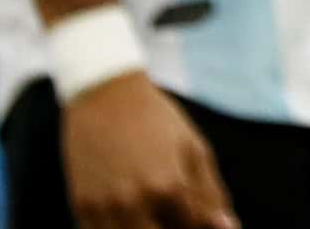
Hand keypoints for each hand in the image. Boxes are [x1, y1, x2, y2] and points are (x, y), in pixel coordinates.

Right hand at [61, 73, 236, 228]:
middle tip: (175, 212)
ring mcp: (104, 208)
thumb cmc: (157, 120)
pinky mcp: (81, 207)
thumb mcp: (194, 149)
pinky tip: (130, 214)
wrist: (103, 93)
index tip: (199, 214)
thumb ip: (212, 194)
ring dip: (146, 228)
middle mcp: (135, 202)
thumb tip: (229, 228)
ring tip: (153, 212)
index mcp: (170, 187)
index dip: (202, 225)